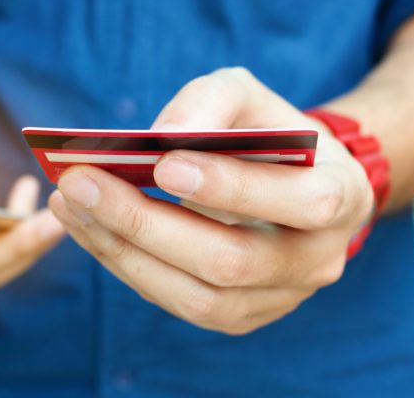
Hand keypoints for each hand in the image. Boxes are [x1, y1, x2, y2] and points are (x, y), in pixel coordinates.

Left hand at [50, 68, 372, 333]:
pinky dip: (127, 266)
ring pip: (198, 296)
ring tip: (71, 204)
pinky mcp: (241, 315)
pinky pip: (179, 303)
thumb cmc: (267, 132)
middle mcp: (318, 259)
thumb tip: (160, 138)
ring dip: (124, 250)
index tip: (162, 162)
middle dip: (148, 222)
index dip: (232, 187)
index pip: (300, 202)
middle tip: (82, 182)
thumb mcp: (249, 97)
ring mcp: (279, 297)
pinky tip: (90, 229)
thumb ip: (212, 103)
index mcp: (341, 195)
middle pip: (233, 261)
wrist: (289, 184)